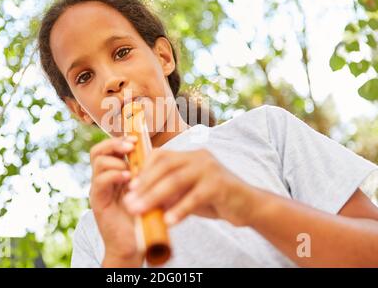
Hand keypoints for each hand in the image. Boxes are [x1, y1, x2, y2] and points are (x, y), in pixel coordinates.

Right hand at [88, 135, 143, 264]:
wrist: (134, 244)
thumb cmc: (143, 214)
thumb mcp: (147, 188)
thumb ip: (146, 173)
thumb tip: (160, 152)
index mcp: (114, 173)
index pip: (109, 148)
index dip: (120, 139)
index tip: (136, 138)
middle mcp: (103, 178)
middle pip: (98, 150)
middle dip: (115, 143)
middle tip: (131, 145)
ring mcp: (99, 189)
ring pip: (98, 161)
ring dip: (117, 160)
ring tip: (131, 169)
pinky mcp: (97, 201)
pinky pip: (100, 181)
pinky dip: (114, 175)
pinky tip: (128, 179)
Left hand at [123, 148, 259, 226]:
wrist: (247, 205)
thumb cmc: (214, 198)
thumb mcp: (187, 192)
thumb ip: (168, 193)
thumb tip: (139, 200)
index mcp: (190, 155)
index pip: (161, 155)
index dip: (144, 169)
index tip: (130, 186)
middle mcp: (199, 157)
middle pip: (165, 167)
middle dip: (145, 185)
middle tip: (129, 202)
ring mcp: (210, 169)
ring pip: (177, 180)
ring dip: (155, 196)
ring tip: (140, 211)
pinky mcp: (220, 184)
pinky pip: (195, 197)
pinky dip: (180, 209)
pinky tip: (168, 221)